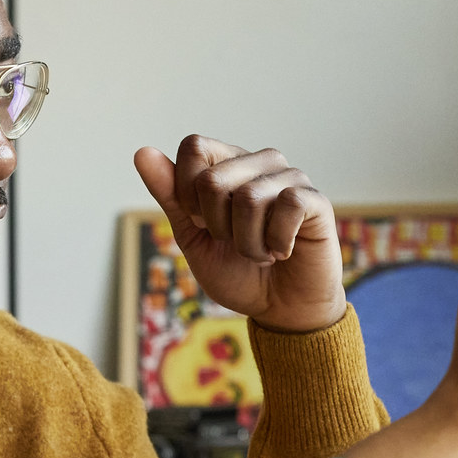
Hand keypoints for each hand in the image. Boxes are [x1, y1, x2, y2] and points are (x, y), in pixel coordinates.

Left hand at [134, 136, 346, 334]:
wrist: (280, 311)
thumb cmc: (239, 273)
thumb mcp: (193, 237)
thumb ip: (171, 196)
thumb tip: (142, 152)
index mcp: (228, 165)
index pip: (194, 147)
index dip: (186, 194)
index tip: (203, 223)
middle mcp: (260, 162)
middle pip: (213, 179)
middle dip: (216, 227)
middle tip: (236, 243)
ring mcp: (290, 178)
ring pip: (249, 198)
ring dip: (247, 243)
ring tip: (261, 252)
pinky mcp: (315, 200)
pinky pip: (286, 207)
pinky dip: (276, 243)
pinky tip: (282, 251)